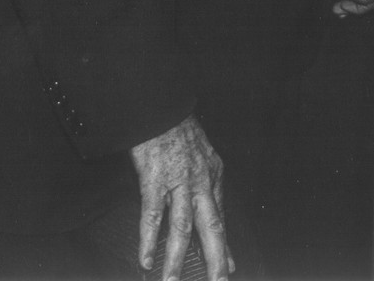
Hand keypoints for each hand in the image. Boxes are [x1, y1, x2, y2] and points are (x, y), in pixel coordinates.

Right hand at [129, 115, 230, 280]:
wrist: (163, 108)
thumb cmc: (179, 133)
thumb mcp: (202, 157)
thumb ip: (206, 186)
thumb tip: (212, 213)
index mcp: (212, 177)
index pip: (221, 218)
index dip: (225, 245)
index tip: (228, 268)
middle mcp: (201, 182)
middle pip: (211, 227)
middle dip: (215, 258)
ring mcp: (178, 182)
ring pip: (182, 227)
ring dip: (177, 258)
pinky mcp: (155, 180)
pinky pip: (152, 215)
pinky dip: (149, 240)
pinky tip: (146, 259)